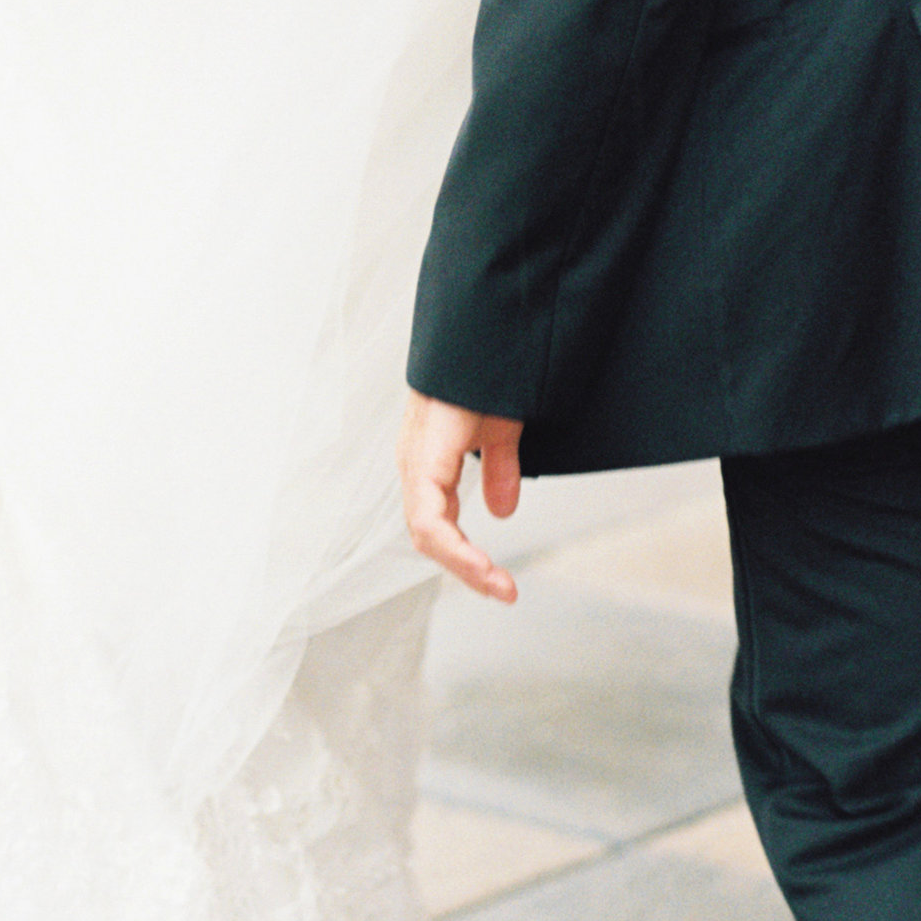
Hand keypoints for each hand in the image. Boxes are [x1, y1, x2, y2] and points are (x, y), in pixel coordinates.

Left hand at [398, 391, 522, 603]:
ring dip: (464, 565)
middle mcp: (415, 464)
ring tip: (500, 585)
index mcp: (429, 460)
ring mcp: (415, 460)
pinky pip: (428, 516)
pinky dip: (453, 545)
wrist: (482, 328)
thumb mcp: (497, 429)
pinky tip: (479, 561)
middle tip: (505, 592)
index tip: (503, 582)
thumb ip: (497, 469)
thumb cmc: (485, 370)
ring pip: (426, 533)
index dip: (467, 558)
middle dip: (468, 570)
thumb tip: (501, 511)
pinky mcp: (423, 454)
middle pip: (429, 535)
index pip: (437, 524)